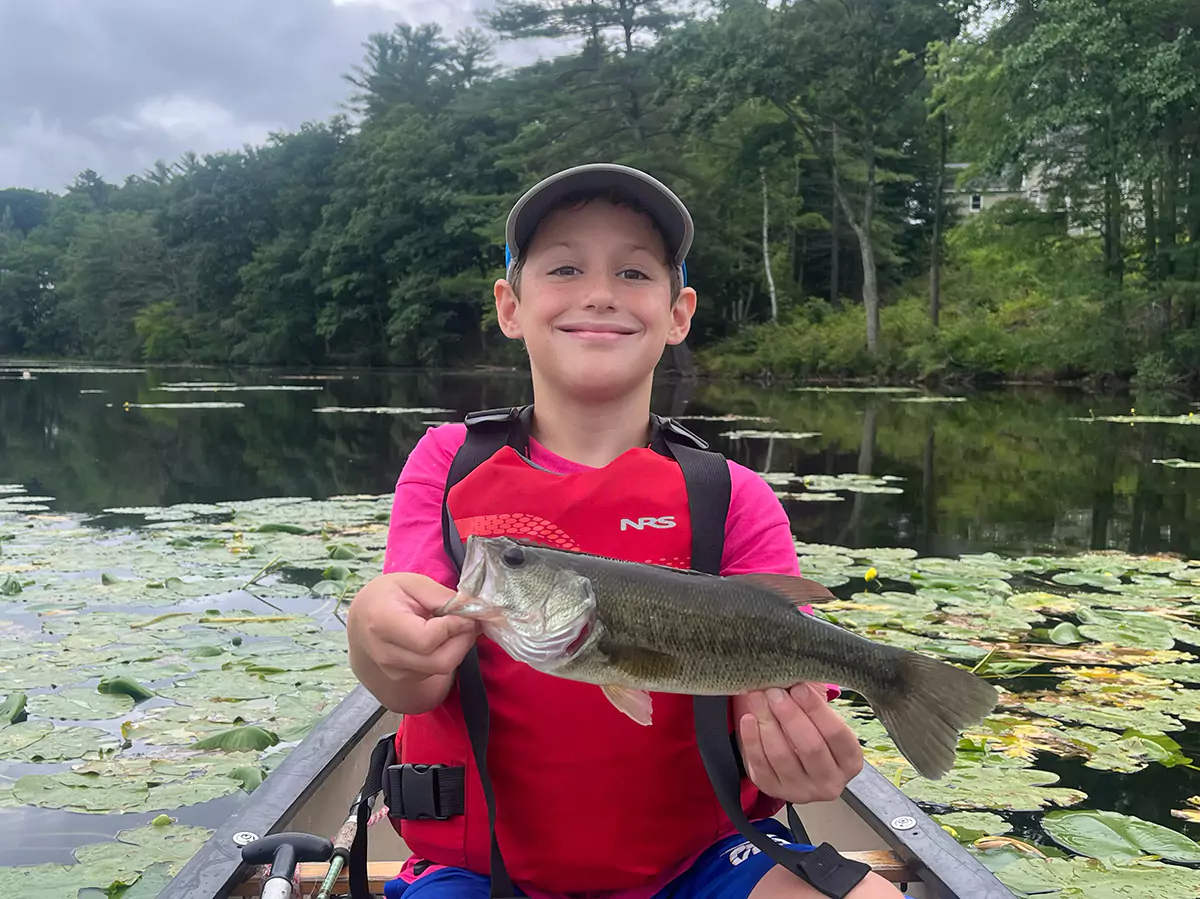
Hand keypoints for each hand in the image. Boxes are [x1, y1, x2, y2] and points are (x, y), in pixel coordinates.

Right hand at [346, 572, 478, 707]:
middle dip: (463, 641)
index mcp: (382, 623)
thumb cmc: (387, 595)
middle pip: (440, 661)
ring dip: (458, 648)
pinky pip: (436, 671)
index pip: (427, 639)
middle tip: (469, 621)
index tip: (464, 613)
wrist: (361, 619)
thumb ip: (441, 595)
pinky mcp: (403, 678)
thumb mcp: (412, 583)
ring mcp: (393, 670)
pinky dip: (448, 655)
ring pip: (441, 668)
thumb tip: (470, 609)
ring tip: (455, 627)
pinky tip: (444, 638)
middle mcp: (385, 653)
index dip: (453, 627)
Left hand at [735, 683, 863, 804]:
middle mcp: (830, 782)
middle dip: (789, 715)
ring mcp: (802, 791)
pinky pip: (761, 765)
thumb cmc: (813, 732)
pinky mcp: (775, 791)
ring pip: (782, 756)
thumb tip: (800, 675)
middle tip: (774, 691)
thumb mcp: (822, 721)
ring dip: (767, 723)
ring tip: (757, 697)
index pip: (836, 734)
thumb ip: (815, 702)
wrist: (795, 762)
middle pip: (810, 747)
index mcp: (850, 761)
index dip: (816, 709)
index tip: (798, 687)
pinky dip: (752, 740)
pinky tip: (748, 719)